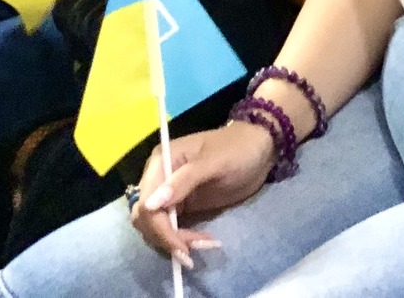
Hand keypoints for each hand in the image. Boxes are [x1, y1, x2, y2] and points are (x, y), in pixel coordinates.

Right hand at [128, 121, 279, 264]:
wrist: (258, 150)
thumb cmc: (237, 149)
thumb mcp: (214, 162)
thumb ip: (183, 181)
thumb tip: (151, 204)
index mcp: (161, 162)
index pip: (146, 203)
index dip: (160, 228)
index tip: (182, 247)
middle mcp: (159, 178)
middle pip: (146, 218)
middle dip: (166, 238)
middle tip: (192, 253)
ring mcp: (169, 194)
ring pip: (155, 227)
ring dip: (173, 242)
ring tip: (204, 245)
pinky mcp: (181, 207)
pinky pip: (170, 229)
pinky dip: (182, 240)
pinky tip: (204, 242)